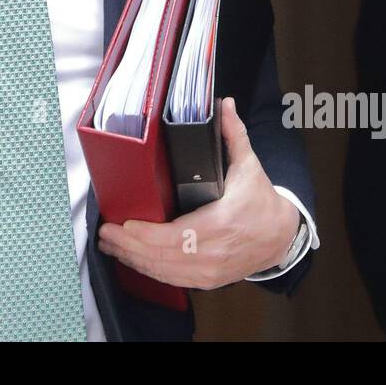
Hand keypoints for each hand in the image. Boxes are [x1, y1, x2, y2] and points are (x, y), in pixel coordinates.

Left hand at [97, 97, 299, 289]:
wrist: (281, 237)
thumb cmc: (261, 202)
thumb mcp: (249, 166)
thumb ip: (233, 135)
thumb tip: (224, 104)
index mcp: (221, 222)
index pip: (176, 235)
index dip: (146, 234)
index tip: (124, 224)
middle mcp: (214, 251)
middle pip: (163, 256)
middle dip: (129, 246)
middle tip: (105, 233)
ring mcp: (210, 270)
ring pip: (164, 271)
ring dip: (134, 260)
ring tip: (110, 246)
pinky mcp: (208, 280)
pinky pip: (173, 279)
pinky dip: (150, 270)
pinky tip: (132, 260)